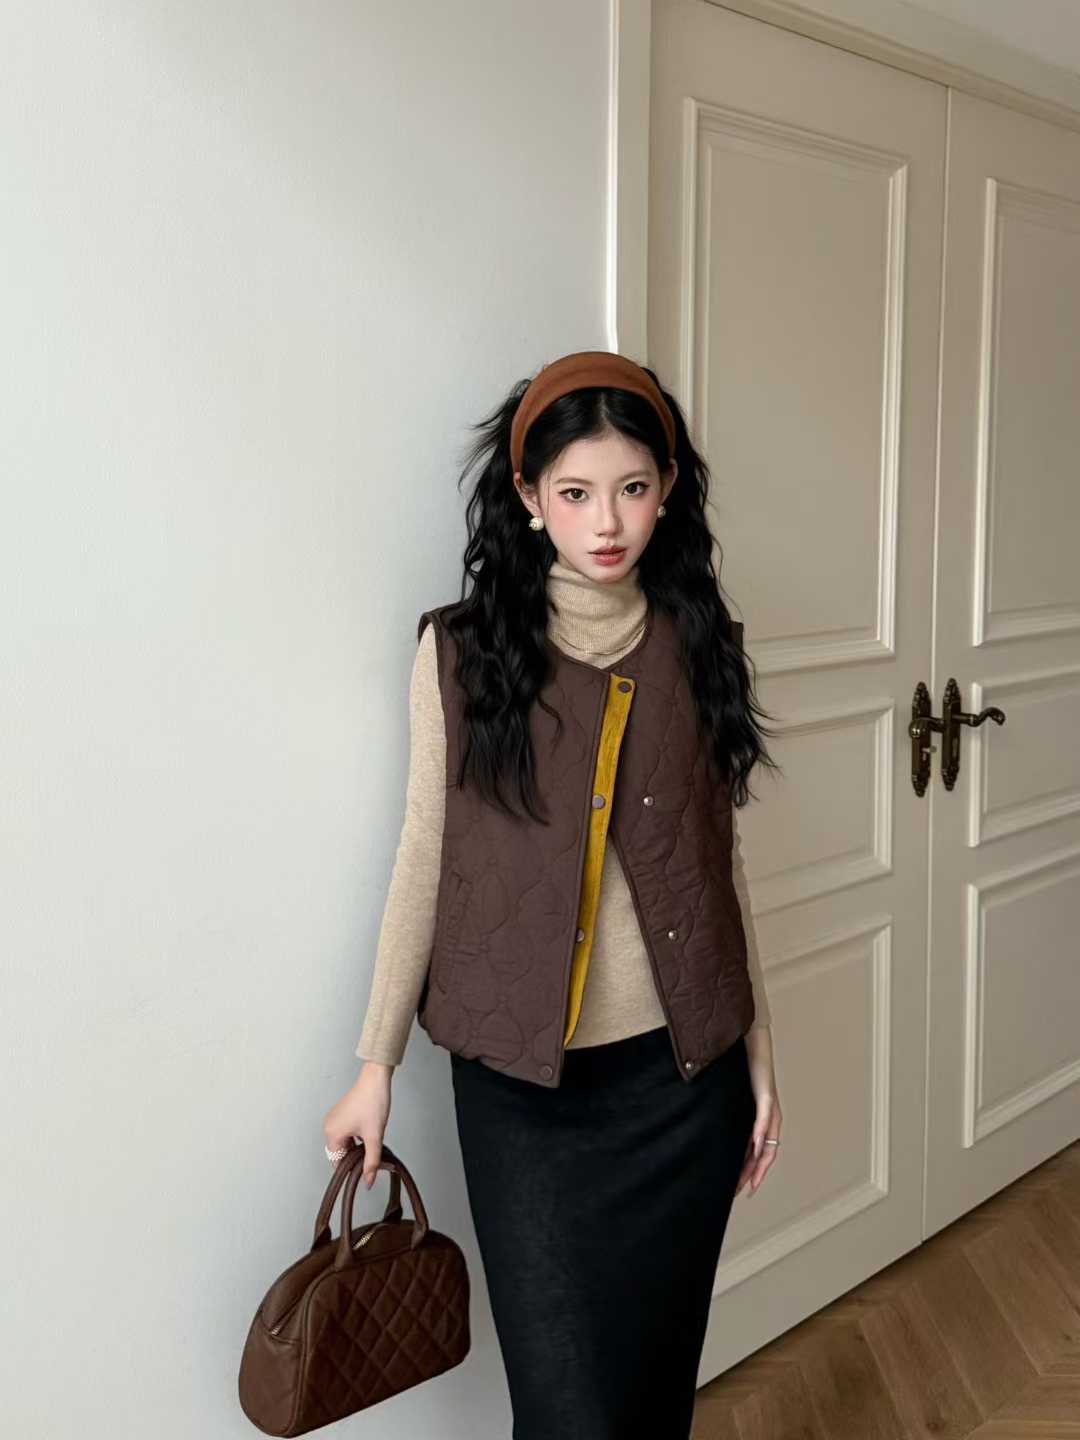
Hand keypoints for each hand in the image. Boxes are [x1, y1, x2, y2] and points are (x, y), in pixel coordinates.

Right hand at [322, 1061, 393, 1189]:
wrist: (376, 1080)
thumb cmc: (373, 1103)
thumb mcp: (374, 1136)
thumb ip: (371, 1162)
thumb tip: (368, 1181)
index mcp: (332, 1133)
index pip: (337, 1162)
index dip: (350, 1169)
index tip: (364, 1172)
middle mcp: (329, 1127)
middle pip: (340, 1153)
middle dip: (355, 1158)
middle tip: (371, 1157)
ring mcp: (334, 1120)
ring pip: (344, 1143)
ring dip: (356, 1147)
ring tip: (371, 1143)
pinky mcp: (340, 1114)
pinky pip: (345, 1134)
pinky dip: (355, 1138)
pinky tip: (368, 1136)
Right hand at [736, 1027, 780, 1197]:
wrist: (749, 1041)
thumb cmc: (740, 1065)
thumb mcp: (732, 1095)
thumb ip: (726, 1112)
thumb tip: (710, 1126)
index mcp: (761, 1119)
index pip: (758, 1152)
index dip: (750, 1172)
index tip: (738, 1188)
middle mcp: (770, 1118)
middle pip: (766, 1155)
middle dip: (754, 1176)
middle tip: (740, 1192)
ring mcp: (770, 1109)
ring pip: (768, 1144)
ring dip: (758, 1164)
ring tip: (749, 1181)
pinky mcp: (767, 1097)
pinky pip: (764, 1121)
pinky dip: (760, 1137)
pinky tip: (754, 1148)